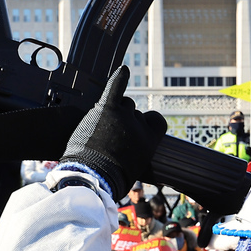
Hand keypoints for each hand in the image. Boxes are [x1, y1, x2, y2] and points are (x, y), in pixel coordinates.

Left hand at [61, 67, 167, 200]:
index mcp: (151, 140)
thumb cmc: (111, 179)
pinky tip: (123, 71)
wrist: (93, 177)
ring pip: (123, 103)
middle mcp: (140, 125)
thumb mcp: (135, 169)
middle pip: (135, 112)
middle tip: (109, 138)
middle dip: (124, 121)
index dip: (146, 124)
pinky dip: (119, 78)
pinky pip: (115, 88)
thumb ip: (137, 152)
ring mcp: (123, 115)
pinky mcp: (107, 109)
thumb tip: (135, 151)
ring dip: (114, 111)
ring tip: (102, 128)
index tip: (139, 130)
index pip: (156, 120)